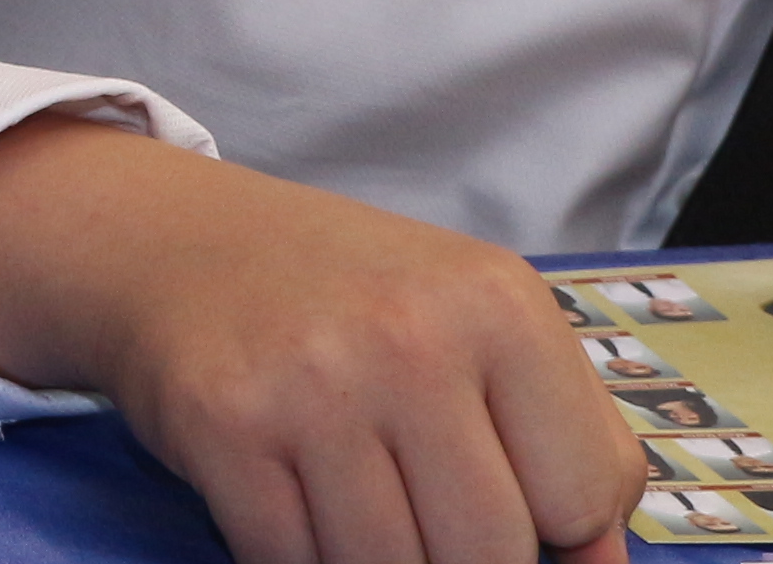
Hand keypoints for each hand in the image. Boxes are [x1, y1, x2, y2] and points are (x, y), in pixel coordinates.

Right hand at [0, 117, 645, 563]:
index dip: (550, 529)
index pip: (583, 499)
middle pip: (489, 549)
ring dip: (371, 555)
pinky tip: (288, 495)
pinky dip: (296, 553)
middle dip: (455, 550)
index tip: (501, 501)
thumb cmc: (346, 298)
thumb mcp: (474, 322)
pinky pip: (293, 561)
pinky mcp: (225, 424)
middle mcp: (410, 333)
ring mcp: (313, 380)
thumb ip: (563, 435)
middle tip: (412, 500)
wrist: (171, 241)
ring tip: (348, 494)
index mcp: (498, 303)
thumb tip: (600, 562)